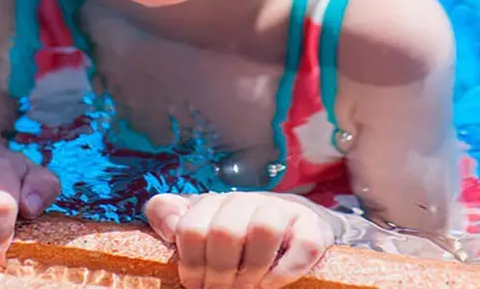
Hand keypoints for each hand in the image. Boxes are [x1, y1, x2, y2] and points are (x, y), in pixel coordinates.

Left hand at [145, 192, 333, 288]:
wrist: (290, 226)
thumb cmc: (233, 234)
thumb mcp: (197, 223)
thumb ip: (167, 213)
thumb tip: (169, 225)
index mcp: (215, 202)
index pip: (191, 228)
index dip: (191, 264)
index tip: (195, 283)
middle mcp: (247, 200)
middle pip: (225, 230)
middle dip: (219, 272)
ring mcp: (282, 210)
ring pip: (264, 229)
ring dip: (251, 269)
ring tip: (247, 287)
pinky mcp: (312, 227)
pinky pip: (303, 246)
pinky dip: (284, 272)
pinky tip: (270, 283)